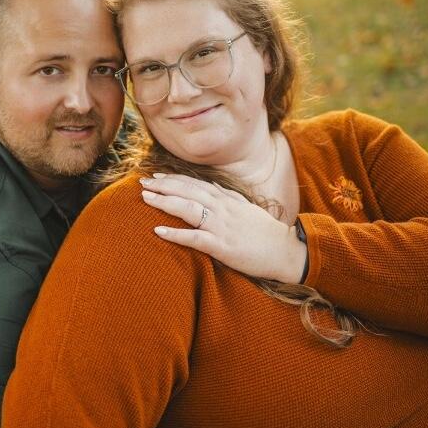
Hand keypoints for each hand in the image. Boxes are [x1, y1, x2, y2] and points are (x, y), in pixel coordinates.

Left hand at [139, 173, 307, 283]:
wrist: (286, 251)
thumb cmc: (265, 233)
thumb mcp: (245, 208)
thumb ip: (227, 197)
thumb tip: (212, 187)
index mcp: (227, 199)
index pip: (195, 184)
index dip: (174, 179)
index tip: (156, 176)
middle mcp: (222, 208)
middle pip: (187, 191)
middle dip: (163, 186)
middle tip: (142, 182)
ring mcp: (222, 226)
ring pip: (188, 209)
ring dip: (164, 202)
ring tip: (145, 198)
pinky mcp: (222, 246)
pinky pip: (194, 238)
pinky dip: (175, 234)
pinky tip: (158, 231)